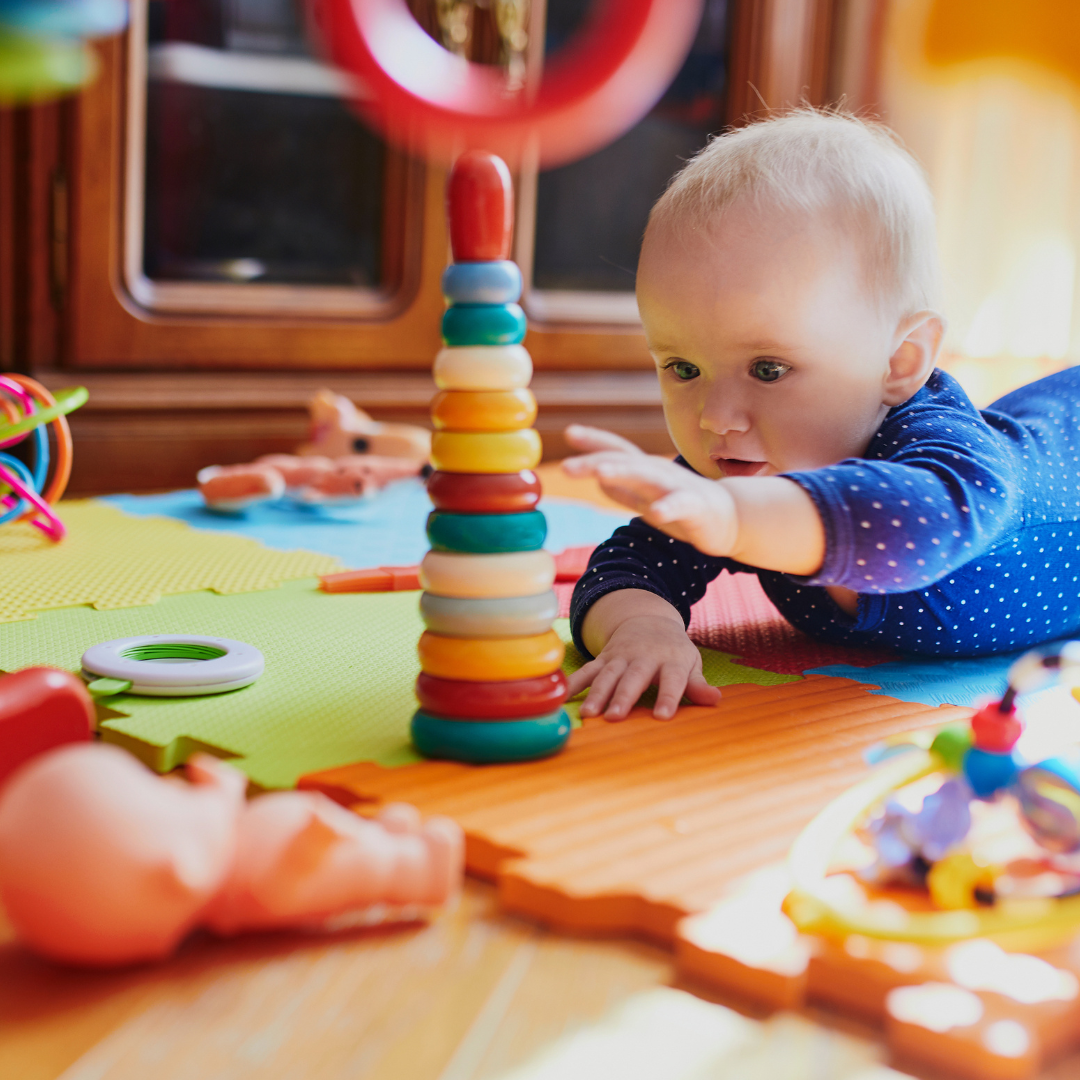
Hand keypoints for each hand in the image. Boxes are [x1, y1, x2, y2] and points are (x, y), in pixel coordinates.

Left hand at [563, 425, 738, 557]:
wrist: (732, 518)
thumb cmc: (685, 508)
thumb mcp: (648, 499)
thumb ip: (624, 490)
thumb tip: (598, 480)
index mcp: (646, 472)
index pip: (617, 451)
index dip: (594, 442)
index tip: (569, 432)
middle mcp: (659, 473)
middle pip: (625, 463)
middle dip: (595, 463)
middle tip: (565, 467)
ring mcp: (677, 488)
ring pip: (648, 478)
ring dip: (624, 474)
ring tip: (601, 474)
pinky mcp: (696, 508)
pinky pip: (681, 507)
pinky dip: (668, 508)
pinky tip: (654, 514)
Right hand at [569, 592, 721, 720]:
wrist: (648, 619)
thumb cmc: (673, 651)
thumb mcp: (690, 663)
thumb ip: (698, 684)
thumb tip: (715, 700)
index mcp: (670, 660)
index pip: (672, 680)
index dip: (668, 697)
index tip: (663, 717)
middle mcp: (644, 657)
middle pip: (633, 678)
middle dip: (623, 697)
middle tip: (615, 717)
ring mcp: (621, 657)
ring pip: (607, 675)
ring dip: (597, 694)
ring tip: (589, 715)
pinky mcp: (604, 658)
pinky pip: (587, 671)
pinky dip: (574, 683)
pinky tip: (563, 697)